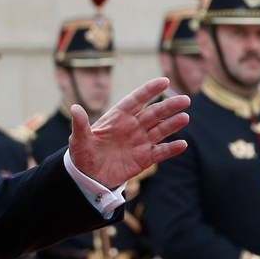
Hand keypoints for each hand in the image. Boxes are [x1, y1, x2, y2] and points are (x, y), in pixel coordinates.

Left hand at [69, 77, 188, 188]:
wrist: (89, 176)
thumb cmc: (83, 154)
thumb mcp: (79, 140)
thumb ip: (80, 125)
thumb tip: (74, 108)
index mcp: (117, 118)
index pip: (136, 100)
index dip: (149, 90)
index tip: (164, 81)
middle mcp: (132, 127)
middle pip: (153, 113)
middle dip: (168, 106)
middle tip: (185, 99)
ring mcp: (140, 142)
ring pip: (160, 130)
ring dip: (173, 124)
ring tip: (185, 118)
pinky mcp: (144, 158)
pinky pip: (160, 152)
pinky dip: (171, 149)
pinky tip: (182, 144)